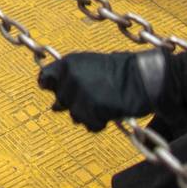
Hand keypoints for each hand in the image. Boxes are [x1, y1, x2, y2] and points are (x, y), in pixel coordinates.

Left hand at [37, 51, 163, 132]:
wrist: (141, 78)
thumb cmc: (118, 72)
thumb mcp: (88, 65)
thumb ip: (68, 79)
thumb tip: (54, 106)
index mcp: (68, 63)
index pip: (45, 79)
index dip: (50, 87)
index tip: (57, 91)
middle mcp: (70, 77)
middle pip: (60, 101)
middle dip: (74, 102)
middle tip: (94, 97)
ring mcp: (80, 94)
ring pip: (74, 115)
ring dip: (87, 114)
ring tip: (103, 104)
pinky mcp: (92, 109)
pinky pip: (90, 124)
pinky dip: (99, 123)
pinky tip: (109, 112)